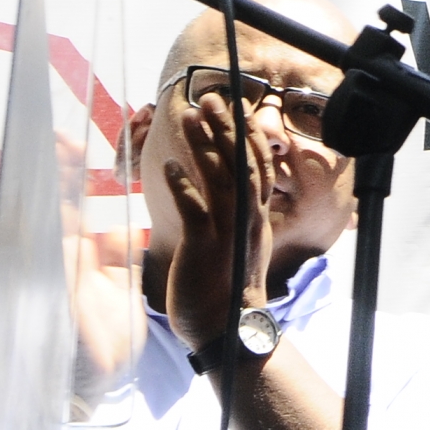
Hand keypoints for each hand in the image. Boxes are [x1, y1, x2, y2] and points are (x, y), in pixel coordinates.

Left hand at [159, 91, 276, 354]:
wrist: (230, 330)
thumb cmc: (229, 294)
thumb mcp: (239, 250)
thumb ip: (236, 223)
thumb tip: (232, 205)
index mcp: (254, 220)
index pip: (258, 168)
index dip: (247, 137)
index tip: (235, 112)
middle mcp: (247, 220)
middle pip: (242, 164)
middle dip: (227, 129)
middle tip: (211, 99)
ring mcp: (228, 232)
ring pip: (222, 179)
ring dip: (207, 146)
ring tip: (194, 117)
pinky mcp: (206, 247)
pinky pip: (196, 210)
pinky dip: (184, 185)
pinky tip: (171, 165)